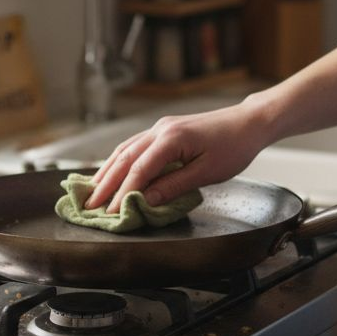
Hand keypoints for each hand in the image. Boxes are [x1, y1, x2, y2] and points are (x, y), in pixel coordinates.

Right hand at [86, 101, 274, 212]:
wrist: (248, 122)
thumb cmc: (234, 147)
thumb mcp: (207, 172)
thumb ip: (175, 185)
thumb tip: (147, 200)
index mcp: (171, 139)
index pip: (139, 170)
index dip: (122, 193)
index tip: (110, 213)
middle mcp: (160, 130)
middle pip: (124, 159)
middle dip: (104, 184)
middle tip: (88, 207)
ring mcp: (160, 127)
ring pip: (125, 150)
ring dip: (106, 171)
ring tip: (91, 192)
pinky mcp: (164, 129)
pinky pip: (134, 146)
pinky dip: (119, 161)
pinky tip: (111, 172)